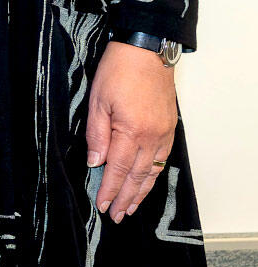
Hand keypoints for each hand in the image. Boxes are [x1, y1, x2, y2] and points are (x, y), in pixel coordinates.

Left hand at [87, 40, 179, 222]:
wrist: (148, 51)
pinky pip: (163, 158)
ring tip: (131, 207)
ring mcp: (164, 133)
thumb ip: (96, 135)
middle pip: (138, 176)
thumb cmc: (118, 70)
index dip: (110, 190)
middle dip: (126, 198)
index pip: (118, 169)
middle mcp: (152, 136)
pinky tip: (147, 183)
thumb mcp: (98, 101)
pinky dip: (154, 175)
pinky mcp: (170, 127)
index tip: (102, 206)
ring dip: (142, 191)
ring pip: (153, 170)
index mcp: (131, 131)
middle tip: (116, 215)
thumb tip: (95, 163)